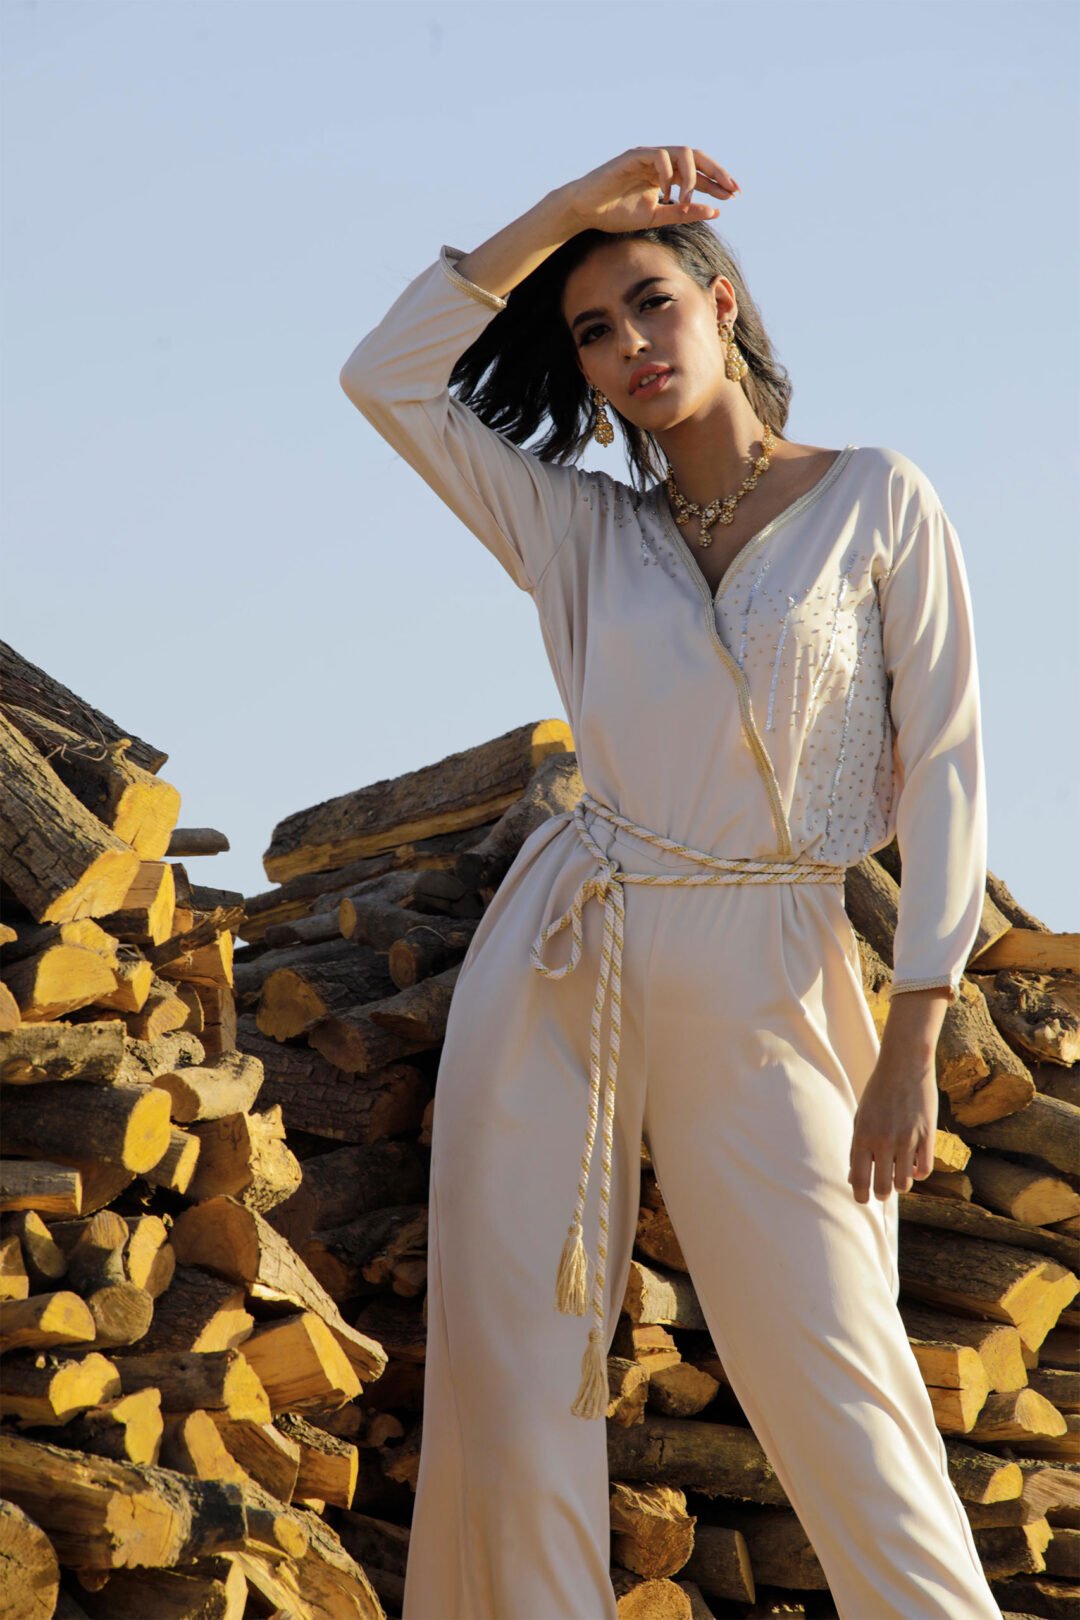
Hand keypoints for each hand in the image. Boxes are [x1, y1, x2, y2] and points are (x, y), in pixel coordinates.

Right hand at [564, 146, 738, 234]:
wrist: (585, 211)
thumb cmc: (616, 213)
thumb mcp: (656, 217)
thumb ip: (683, 213)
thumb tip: (715, 211)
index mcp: (666, 175)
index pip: (698, 173)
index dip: (717, 183)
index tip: (735, 196)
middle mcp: (660, 161)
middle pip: (697, 157)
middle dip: (717, 172)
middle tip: (731, 189)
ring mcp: (648, 156)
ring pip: (682, 153)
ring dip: (692, 176)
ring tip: (689, 198)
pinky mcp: (633, 156)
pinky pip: (660, 157)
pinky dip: (668, 175)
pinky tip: (666, 194)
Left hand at [847, 1038, 940, 1204]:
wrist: (904, 1066)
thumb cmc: (878, 1093)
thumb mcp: (861, 1119)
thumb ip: (857, 1149)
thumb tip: (853, 1179)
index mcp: (862, 1137)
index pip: (859, 1180)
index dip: (860, 1196)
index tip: (863, 1199)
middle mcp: (883, 1141)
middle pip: (882, 1188)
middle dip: (881, 1194)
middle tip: (882, 1190)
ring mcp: (907, 1140)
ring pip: (905, 1183)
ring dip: (900, 1184)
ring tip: (897, 1175)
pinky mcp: (927, 1136)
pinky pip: (925, 1170)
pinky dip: (919, 1172)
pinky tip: (914, 1165)